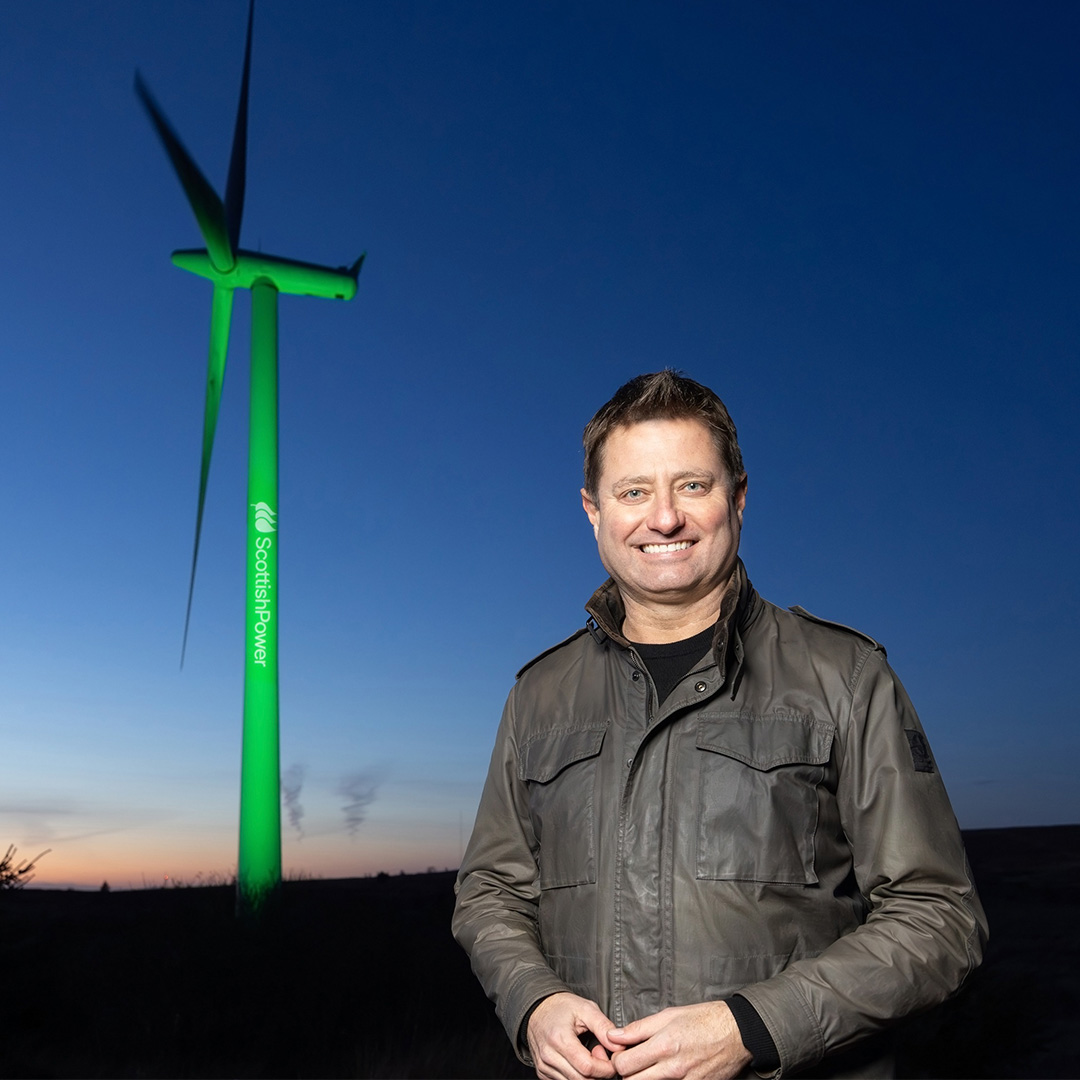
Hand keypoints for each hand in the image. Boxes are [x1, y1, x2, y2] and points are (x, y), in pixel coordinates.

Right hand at [527, 992, 620, 1079]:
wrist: (538, 1008)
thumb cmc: (561, 1007)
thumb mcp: (586, 1008)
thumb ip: (603, 1027)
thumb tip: (619, 1047)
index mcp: (559, 1038)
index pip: (587, 1067)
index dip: (605, 1068)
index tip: (612, 1060)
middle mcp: (548, 1055)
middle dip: (598, 1073)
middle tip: (600, 1055)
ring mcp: (544, 1066)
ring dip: (588, 1076)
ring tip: (589, 1056)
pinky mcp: (543, 1073)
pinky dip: (577, 1076)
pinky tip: (579, 1062)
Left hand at [607, 1001, 752, 1079]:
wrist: (737, 1033)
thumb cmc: (703, 1020)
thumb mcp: (669, 1015)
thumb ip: (638, 1028)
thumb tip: (614, 1035)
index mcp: (663, 1046)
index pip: (624, 1065)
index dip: (618, 1059)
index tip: (622, 1053)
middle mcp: (672, 1069)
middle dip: (627, 1073)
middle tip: (632, 1062)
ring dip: (644, 1079)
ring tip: (648, 1066)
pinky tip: (665, 1072)